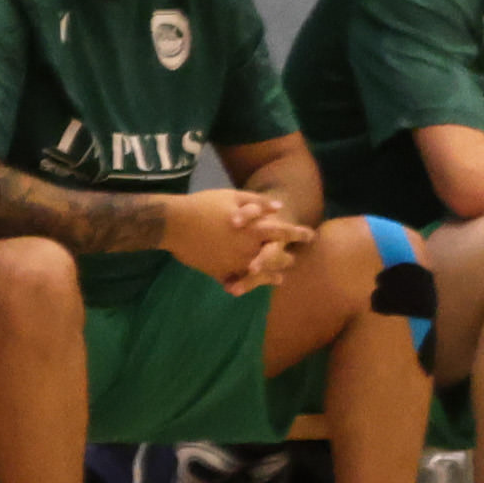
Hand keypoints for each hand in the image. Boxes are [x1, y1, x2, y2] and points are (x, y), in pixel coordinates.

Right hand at [159, 186, 292, 290]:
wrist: (173, 223)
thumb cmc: (204, 205)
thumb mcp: (234, 196)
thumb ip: (259, 203)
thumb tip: (280, 208)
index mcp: (256, 229)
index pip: (285, 233)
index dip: (299, 235)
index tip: (310, 236)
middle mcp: (249, 248)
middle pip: (276, 257)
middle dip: (286, 259)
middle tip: (292, 259)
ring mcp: (234, 262)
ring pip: (260, 274)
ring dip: (270, 276)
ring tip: (278, 279)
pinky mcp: (218, 272)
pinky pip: (235, 281)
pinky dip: (243, 285)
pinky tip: (248, 286)